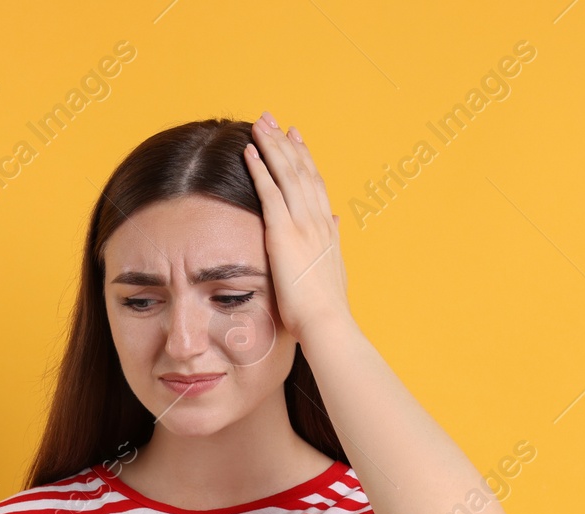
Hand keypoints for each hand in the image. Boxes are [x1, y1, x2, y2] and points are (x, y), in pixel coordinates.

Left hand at [242, 111, 353, 349]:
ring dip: (272, 146)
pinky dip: (260, 169)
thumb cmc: (325, 307)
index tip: (296, 137)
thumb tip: (336, 221)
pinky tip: (249, 152)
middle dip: (286, 143)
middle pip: (301, 170)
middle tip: (273, 119)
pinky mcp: (284, 233)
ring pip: (287, 174)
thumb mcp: (332, 268)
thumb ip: (332, 241)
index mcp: (327, 228)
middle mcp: (318, 219)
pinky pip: (270, 193)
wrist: (327, 322)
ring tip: (258, 124)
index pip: (315, 184)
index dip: (305, 158)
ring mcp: (302, 224)